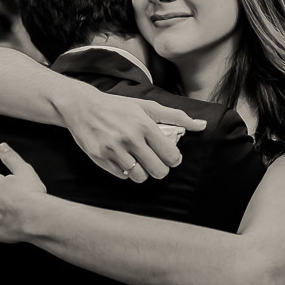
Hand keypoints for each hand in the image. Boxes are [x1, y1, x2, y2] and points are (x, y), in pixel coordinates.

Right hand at [58, 87, 205, 182]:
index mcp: (144, 125)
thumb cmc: (118, 107)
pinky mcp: (101, 158)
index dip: (173, 159)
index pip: (171, 156)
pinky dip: (125, 170)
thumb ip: (176, 117)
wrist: (83, 107)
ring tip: (137, 160)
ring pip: (140, 177)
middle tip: (154, 160)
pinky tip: (122, 158)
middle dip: (159, 168)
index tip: (168, 156)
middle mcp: (130, 138)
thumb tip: (202, 125)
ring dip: (141, 171)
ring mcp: (114, 150)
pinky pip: (122, 176)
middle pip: (158, 171)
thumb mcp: (147, 107)